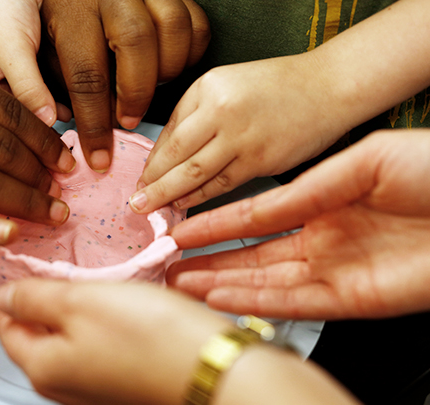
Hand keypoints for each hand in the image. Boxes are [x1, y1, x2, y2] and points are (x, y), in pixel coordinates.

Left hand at [0, 0, 209, 171]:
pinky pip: (193, 18)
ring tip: (149, 91)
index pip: (88, 76)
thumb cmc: (6, 8)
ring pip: (172, 27)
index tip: (99, 157)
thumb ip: (21, 82)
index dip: (95, 124)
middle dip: (137, 95)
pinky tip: (170, 67)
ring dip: (168, 70)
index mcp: (68, 9)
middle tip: (126, 122)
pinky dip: (191, 47)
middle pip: (139, 45)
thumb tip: (51, 122)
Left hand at [0, 278, 229, 404]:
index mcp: (42, 367)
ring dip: (77, 310)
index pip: (4, 322)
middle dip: (45, 299)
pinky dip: (101, 325)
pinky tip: (121, 310)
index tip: (26, 265)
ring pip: (68, 339)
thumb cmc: (150, 336)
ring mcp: (92, 388)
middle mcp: (62, 386)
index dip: (11, 289)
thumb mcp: (79, 302)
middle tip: (66, 272)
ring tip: (97, 287)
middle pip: (35, 334)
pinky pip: (96, 348)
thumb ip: (32, 297)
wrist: (213, 368)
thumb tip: (4, 295)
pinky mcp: (120, 383)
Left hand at [130, 53, 351, 213]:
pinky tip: (186, 206)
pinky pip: (222, 185)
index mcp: (208, 87)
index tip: (140, 178)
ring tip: (152, 208)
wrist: (328, 87)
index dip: (152, 160)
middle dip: (152, 183)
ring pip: (196, 174)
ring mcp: (242, 137)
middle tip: (136, 202)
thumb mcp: (225, 84)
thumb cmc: (277, 87)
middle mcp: (222, 111)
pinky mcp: (261, 160)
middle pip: (176, 156)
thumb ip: (194, 115)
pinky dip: (200, 198)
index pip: (170, 131)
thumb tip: (163, 155)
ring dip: (170, 195)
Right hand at [166, 129, 429, 319]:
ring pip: (264, 283)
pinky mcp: (352, 302)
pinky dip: (254, 302)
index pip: (257, 218)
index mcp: (326, 204)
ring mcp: (335, 273)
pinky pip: (292, 304)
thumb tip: (262, 206)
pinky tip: (220, 297)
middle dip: (208, 262)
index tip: (180, 228)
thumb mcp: (366, 160)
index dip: (217, 225)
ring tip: (179, 284)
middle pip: (252, 257)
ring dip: (220, 285)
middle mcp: (324, 241)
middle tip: (167, 266)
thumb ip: (310, 185)